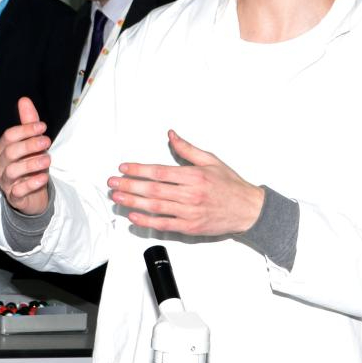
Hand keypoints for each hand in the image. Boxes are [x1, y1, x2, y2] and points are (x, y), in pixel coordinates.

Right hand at [0, 97, 51, 215]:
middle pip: (10, 152)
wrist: (33, 194)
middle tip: (47, 142)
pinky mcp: (14, 197)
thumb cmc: (30, 165)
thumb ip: (28, 122)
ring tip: (48, 160)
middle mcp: (0, 165)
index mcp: (2, 150)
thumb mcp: (32, 143)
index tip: (43, 127)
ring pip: (12, 171)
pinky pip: (18, 191)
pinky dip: (31, 184)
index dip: (26, 130)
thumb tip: (24, 100)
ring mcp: (5, 182)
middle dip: (29, 145)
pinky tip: (43, 178)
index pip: (8, 136)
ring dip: (31, 164)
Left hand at [108, 130, 264, 236]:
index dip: (138, 169)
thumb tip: (171, 136)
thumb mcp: (211, 160)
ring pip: (155, 206)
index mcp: (194, 176)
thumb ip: (188, 149)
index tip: (124, 168)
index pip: (159, 171)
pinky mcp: (190, 227)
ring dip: (133, 202)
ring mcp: (189, 212)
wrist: (248, 209)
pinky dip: (147, 221)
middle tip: (113, 183)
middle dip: (129, 185)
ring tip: (117, 198)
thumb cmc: (231, 185)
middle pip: (153, 189)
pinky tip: (134, 216)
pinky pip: (164, 224)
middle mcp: (190, 194)